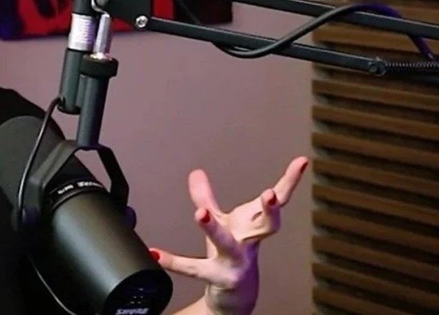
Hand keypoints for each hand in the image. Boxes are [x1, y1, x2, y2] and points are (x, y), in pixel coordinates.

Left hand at [152, 156, 308, 314]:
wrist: (235, 297)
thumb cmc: (232, 255)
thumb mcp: (221, 222)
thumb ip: (207, 197)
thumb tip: (195, 172)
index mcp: (252, 224)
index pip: (277, 200)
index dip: (291, 180)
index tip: (302, 162)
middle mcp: (249, 242)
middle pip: (266, 225)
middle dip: (269, 210)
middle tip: (270, 193)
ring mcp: (236, 261)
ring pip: (228, 245)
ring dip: (214, 229)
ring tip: (200, 213)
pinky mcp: (219, 278)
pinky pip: (194, 268)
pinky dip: (174, 261)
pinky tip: (156, 252)